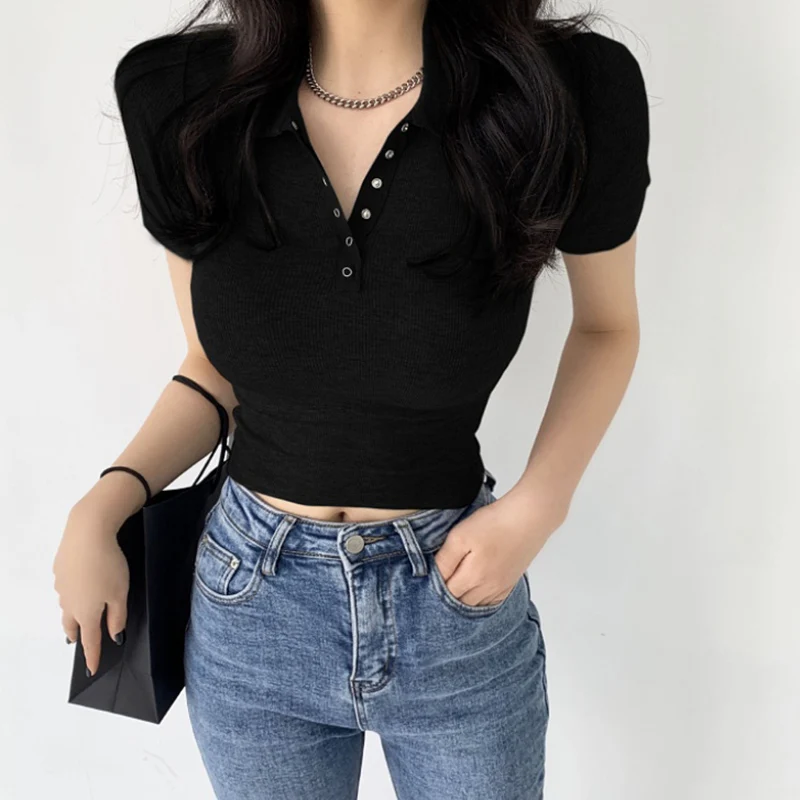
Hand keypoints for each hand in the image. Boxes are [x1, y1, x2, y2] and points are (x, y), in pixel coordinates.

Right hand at [52, 502, 129, 675]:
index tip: (92, 670)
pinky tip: (79, 585)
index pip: (90, 642)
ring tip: (79, 618)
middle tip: (80, 643)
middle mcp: (69, 603)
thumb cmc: (107, 563)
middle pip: (72, 626)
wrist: (87, 532)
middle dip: (77, 636)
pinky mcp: (59, 570)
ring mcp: (61, 586)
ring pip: (66, 607)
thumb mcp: (120, 593)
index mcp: (86, 612)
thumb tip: (114, 636)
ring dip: (73, 615)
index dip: (92, 657)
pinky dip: (72, 592)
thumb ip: (117, 617)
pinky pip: (65, 587)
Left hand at [433, 485, 567, 606]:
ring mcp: (501, 587)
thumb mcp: (460, 536)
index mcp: (473, 577)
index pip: (446, 593)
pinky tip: (475, 589)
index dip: (435, 586)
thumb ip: (445, 560)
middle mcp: (488, 588)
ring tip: (456, 584)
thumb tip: (433, 576)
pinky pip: (492, 601)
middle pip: (461, 603)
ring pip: (476, 604)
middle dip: (449, 595)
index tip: (430, 577)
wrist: (529, 517)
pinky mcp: (511, 582)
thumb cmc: (494, 523)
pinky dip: (481, 599)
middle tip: (441, 581)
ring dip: (464, 599)